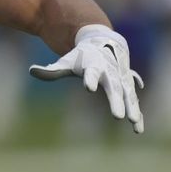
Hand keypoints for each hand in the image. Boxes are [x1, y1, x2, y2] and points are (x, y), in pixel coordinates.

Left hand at [30, 24, 144, 132]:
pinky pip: (133, 101)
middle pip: (113, 87)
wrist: (106, 43)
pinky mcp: (128, 86)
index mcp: (93, 65)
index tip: (88, 87)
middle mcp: (110, 72)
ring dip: (131, 108)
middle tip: (117, 116)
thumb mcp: (66, 62)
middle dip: (116, 101)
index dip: (89, 79)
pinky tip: (139, 128)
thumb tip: (32, 70)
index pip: (90, 73)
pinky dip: (137, 113)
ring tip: (134, 124)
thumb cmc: (82, 56)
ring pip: (128, 95)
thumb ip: (51, 70)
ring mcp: (121, 79)